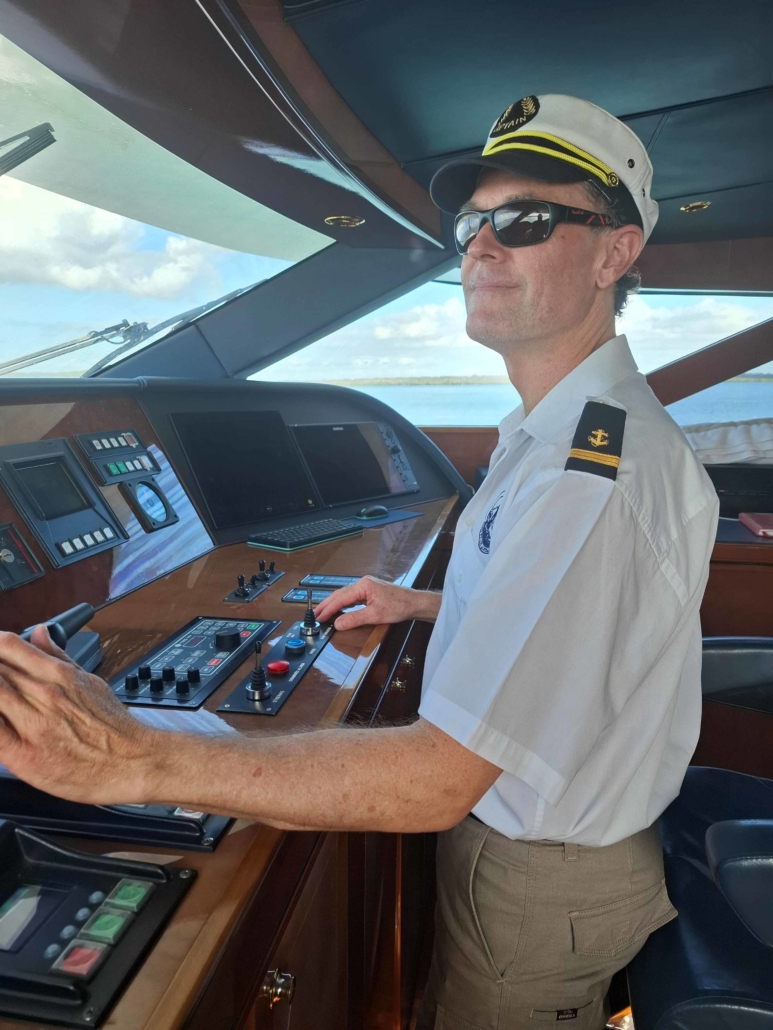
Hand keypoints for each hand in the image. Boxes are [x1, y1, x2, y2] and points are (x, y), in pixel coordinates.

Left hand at [0, 626, 157, 804]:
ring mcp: (32, 724)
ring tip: (5, 702)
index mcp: (58, 674)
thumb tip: (40, 632)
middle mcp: (43, 694)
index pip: (9, 646)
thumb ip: (57, 655)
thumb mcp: (89, 680)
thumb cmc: (113, 727)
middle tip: (3, 683)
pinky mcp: (23, 755)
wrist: (133, 761)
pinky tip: (0, 720)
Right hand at [314, 576, 440, 630]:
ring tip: (323, 612)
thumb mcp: (375, 615)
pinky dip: (343, 603)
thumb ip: (354, 619)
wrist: (414, 603)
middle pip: (340, 594)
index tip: (318, 617)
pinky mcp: (370, 590)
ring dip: (334, 603)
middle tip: (315, 615)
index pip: (340, 598)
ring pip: (345, 594)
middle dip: (327, 605)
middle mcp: (363, 583)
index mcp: (363, 585)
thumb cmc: (398, 606)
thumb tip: (338, 624)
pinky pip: (352, 596)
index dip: (328, 608)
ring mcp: (366, 586)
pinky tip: (339, 608)